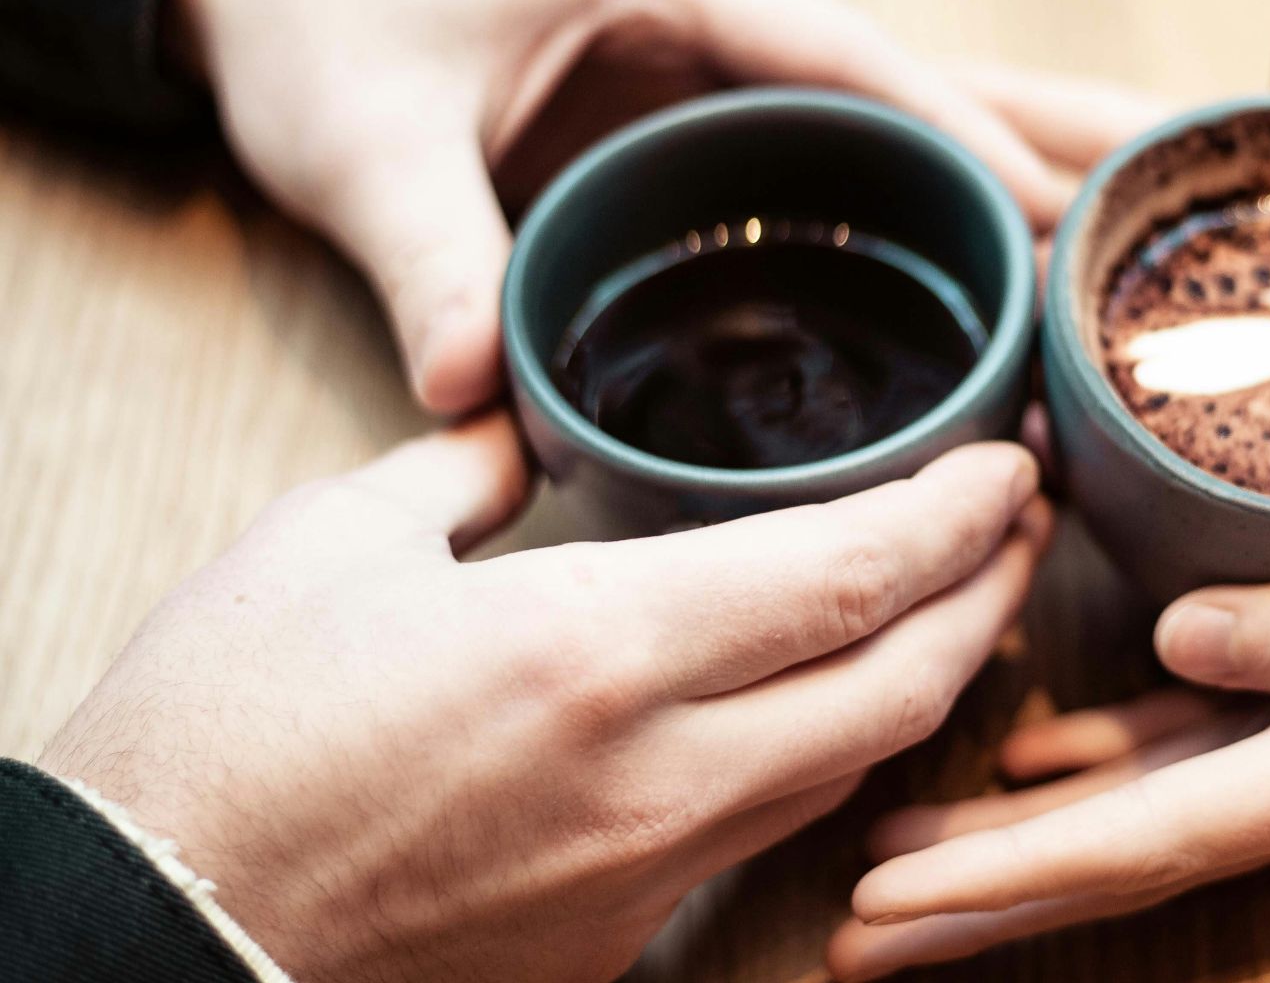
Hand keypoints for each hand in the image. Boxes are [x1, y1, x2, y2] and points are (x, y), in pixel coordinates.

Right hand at [39, 414, 1048, 982]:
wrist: (146, 944)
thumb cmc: (216, 739)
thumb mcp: (327, 547)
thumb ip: (459, 474)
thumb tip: (514, 438)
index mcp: (594, 648)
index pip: (852, 573)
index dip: (961, 513)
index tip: (1008, 460)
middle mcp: (656, 774)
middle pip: (905, 685)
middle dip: (993, 595)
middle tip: (1021, 523)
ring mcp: (648, 873)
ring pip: (855, 767)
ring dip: (928, 678)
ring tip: (951, 599)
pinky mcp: (617, 940)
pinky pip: (768, 833)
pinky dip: (831, 755)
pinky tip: (823, 705)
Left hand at [169, 0, 1064, 413]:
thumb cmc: (326, 13)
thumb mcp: (363, 131)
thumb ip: (425, 249)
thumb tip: (470, 391)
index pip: (853, 65)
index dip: (966, 137)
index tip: (1058, 216)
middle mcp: (717, 31)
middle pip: (913, 93)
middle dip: (1036, 147)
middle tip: (1156, 208)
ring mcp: (713, 82)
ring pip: (887, 134)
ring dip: (994, 185)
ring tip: (1109, 261)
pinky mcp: (692, 135)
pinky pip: (826, 176)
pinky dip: (907, 224)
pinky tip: (964, 296)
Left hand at [827, 447, 1269, 977]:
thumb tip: (1170, 647)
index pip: (1134, 844)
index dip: (1001, 884)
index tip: (883, 913)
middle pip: (1109, 845)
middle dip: (977, 892)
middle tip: (850, 926)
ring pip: (1134, 796)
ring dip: (1017, 831)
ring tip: (905, 850)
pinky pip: (1192, 730)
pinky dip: (1104, 749)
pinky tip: (1042, 744)